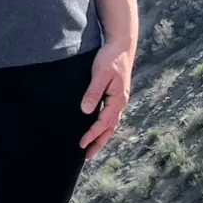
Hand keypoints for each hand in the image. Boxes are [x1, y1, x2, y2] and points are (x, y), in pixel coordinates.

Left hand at [79, 38, 133, 158]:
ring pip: (111, 124)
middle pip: (109, 128)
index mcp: (118, 99)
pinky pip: (110, 116)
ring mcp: (119, 100)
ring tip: (91, 148)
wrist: (121, 46)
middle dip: (98, 142)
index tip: (81, 144)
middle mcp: (120, 102)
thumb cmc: (110, 58)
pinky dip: (104, 126)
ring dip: (102, 137)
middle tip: (87, 156)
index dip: (92, 134)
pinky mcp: (115, 96)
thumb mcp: (100, 74)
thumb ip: (93, 92)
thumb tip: (86, 111)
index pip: (104, 122)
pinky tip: (97, 129)